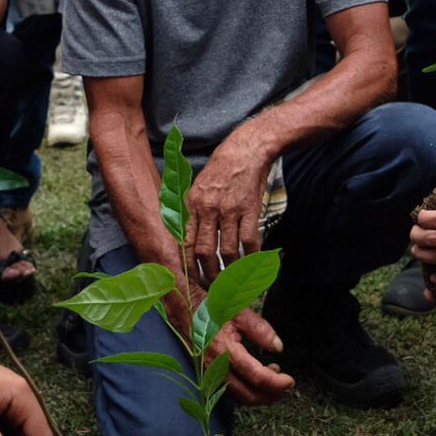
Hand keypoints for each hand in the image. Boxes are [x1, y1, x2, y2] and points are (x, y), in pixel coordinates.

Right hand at [166, 289, 293, 405]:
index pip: (256, 377)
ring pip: (238, 397)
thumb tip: (278, 348)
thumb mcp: (239, 312)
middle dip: (270, 395)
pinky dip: (246, 391)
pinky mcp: (208, 373)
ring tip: (276, 382)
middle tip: (286, 387)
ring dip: (259, 395)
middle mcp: (216, 366)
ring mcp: (210, 372)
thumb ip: (260, 330)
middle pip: (248, 394)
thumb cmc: (213, 307)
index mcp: (226, 350)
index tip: (290, 381)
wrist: (185, 307)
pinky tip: (257, 380)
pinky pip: (229, 391)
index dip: (276, 383)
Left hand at [183, 136, 270, 284]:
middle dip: (208, 274)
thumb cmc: (221, 171)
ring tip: (230, 279)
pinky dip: (250, 257)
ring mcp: (230, 210)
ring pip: (227, 251)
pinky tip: (250, 263)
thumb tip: (186, 239)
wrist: (246, 150)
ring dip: (229, 270)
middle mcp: (208, 209)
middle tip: (212, 285)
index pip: (185, 243)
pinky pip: (249, 241)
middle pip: (204, 251)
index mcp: (192, 205)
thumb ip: (192, 213)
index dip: (189, 266)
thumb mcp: (198, 188)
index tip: (193, 279)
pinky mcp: (250, 209)